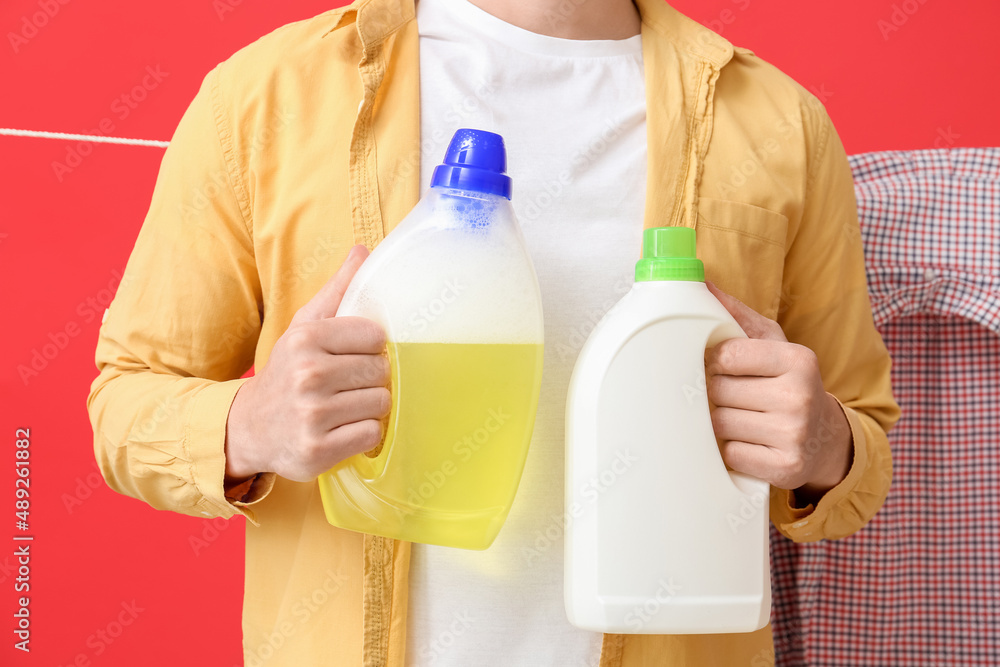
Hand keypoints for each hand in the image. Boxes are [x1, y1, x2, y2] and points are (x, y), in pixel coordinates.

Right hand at [224, 245, 391, 482]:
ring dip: (369, 408)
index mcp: (306, 339)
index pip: (375, 338)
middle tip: (346, 386)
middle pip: (380, 372)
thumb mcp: (304, 327)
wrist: (249, 427)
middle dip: (370, 379)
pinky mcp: (318, 451)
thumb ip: (337, 290)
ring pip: (380, 404)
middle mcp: (307, 376)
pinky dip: (363, 434)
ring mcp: (312, 416)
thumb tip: (363, 250)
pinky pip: (371, 434)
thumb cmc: (287, 372)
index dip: (370, 349)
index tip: (352, 356)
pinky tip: (342, 429)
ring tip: (344, 407)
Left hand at [704, 281, 852, 501]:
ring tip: (740, 418)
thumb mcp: (774, 345)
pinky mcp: (784, 467)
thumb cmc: (788, 383)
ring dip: (720, 423)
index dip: (714, 362)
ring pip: (719, 424)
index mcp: (798, 359)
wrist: (827, 439)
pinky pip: (730, 454)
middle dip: (715, 394)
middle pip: (718, 391)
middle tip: (730, 397)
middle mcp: (799, 395)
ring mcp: (793, 434)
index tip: (720, 367)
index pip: (726, 354)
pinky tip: (748, 443)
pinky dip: (731, 450)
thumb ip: (737, 316)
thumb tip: (700, 283)